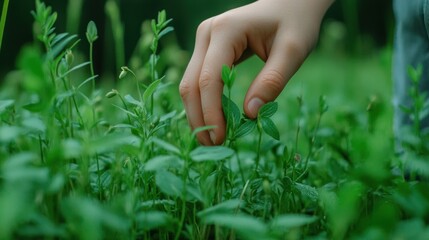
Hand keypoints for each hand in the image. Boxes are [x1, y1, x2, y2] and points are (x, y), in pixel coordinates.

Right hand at [179, 0, 333, 144]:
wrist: (290, 3)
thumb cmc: (295, 23)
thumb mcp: (294, 51)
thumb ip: (273, 80)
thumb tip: (249, 114)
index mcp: (225, 31)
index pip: (209, 79)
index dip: (211, 113)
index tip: (221, 139)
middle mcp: (207, 34)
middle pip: (191, 83)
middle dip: (199, 118)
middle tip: (212, 147)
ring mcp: (204, 40)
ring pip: (190, 84)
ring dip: (197, 113)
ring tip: (211, 139)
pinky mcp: (208, 49)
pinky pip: (198, 80)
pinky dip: (203, 103)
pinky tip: (213, 121)